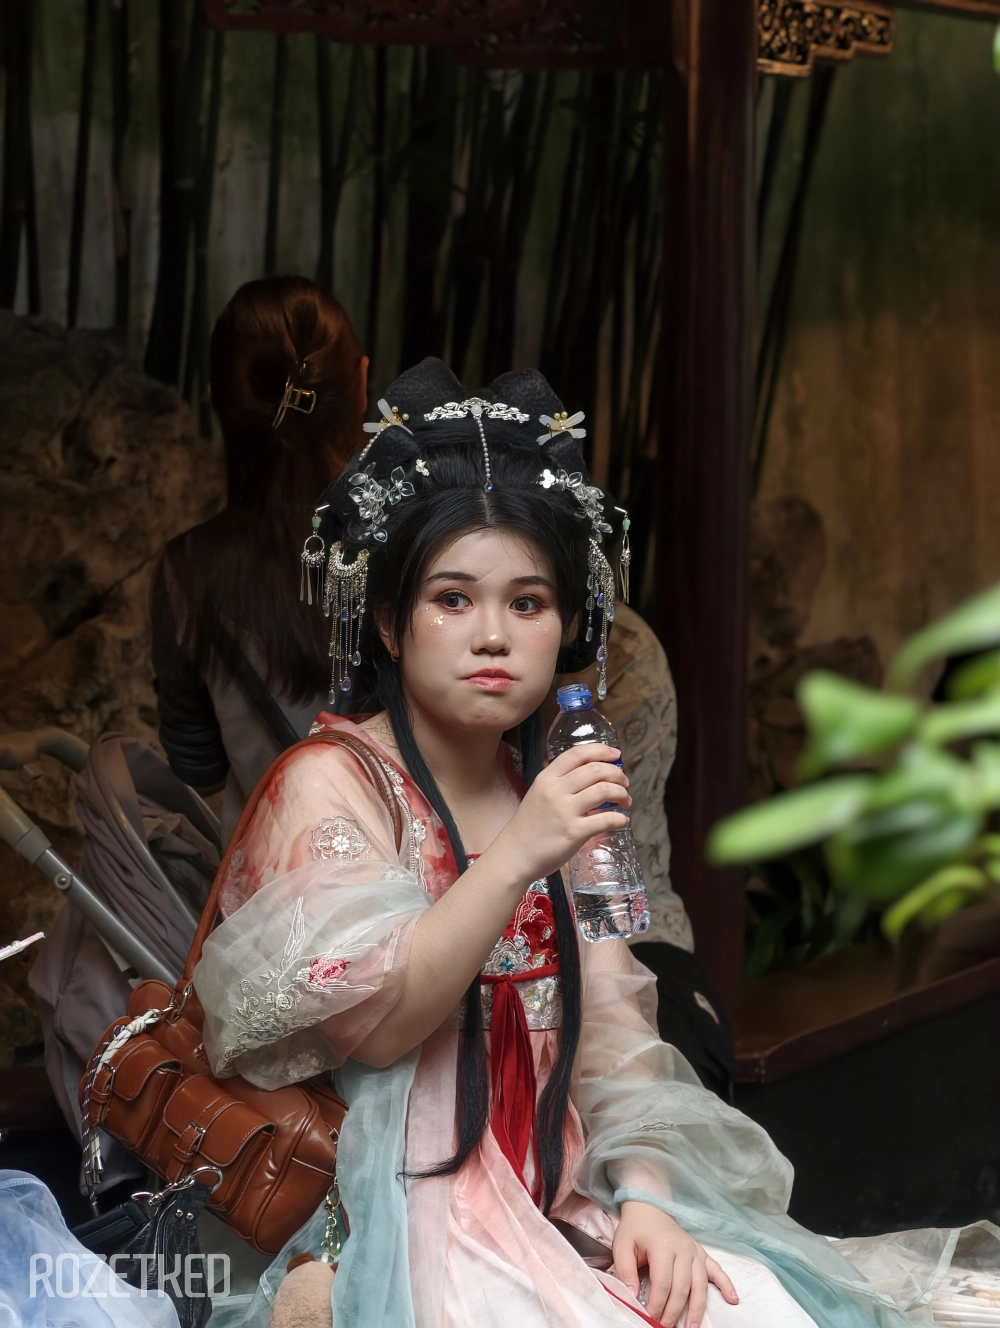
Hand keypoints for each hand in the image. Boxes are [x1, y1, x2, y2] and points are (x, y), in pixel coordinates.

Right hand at [492, 743, 629, 884]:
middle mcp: (555, 790)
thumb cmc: (528, 827)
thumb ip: (559, 783)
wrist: (514, 856)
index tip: (616, 755)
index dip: (601, 750)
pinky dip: (620, 818)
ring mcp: (565, 811)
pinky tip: (622, 821)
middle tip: (624, 782)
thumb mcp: (538, 794)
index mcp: (546, 778)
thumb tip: (589, 774)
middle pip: (595, 770)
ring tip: (625, 800)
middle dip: (617, 774)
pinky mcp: (574, 832)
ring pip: (604, 790)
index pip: (577, 754)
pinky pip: (606, 819)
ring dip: (622, 793)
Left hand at [612, 1201, 737, 1327]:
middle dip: (674, 1312)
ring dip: (697, 1309)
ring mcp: (695, 1251)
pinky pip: (717, 1270)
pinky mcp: (702, 1253)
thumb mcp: (622, 1246)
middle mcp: (683, 1249)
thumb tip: (632, 1296)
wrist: (649, 1208)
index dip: (657, 1305)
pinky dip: (726, 1285)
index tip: (650, 1319)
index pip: (662, 1283)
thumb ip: (625, 1271)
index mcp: (662, 1246)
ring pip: (700, 1285)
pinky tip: (733, 1299)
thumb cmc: (635, 1229)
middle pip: (682, 1288)